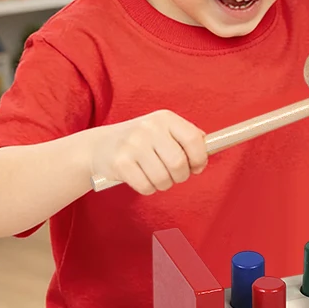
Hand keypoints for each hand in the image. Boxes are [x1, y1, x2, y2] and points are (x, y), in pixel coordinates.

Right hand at [90, 110, 207, 194]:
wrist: (99, 146)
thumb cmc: (141, 141)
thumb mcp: (163, 130)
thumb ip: (186, 137)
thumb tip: (208, 147)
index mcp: (165, 118)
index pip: (193, 139)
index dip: (200, 158)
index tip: (197, 167)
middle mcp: (149, 128)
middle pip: (179, 163)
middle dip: (180, 176)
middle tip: (174, 175)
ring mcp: (133, 145)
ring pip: (164, 178)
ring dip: (164, 184)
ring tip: (156, 176)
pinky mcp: (120, 163)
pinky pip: (146, 187)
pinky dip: (148, 189)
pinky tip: (141, 178)